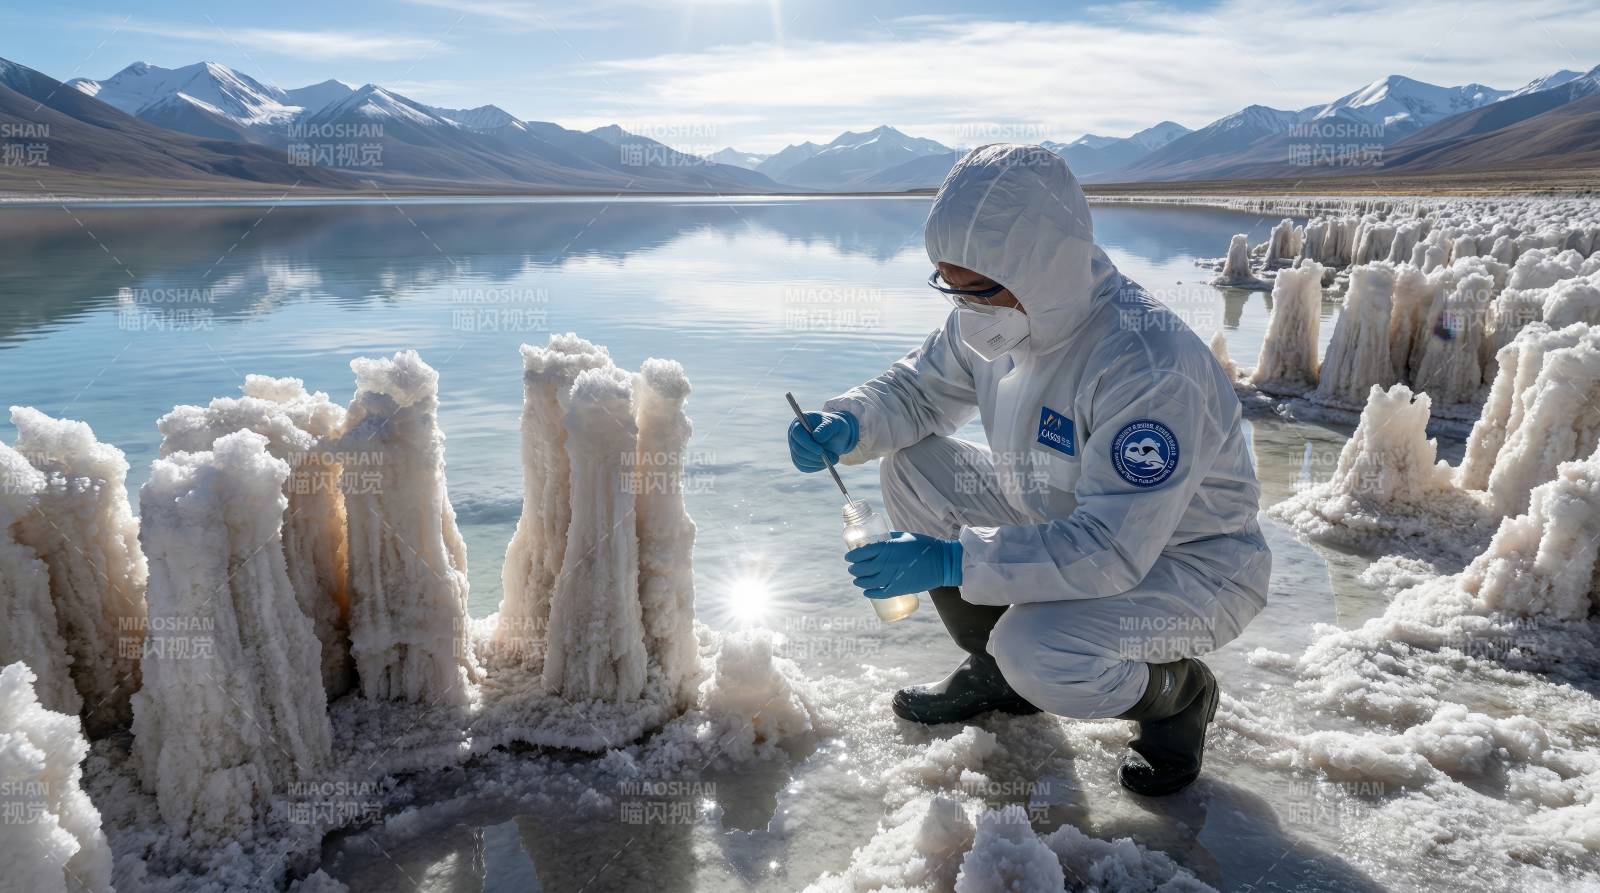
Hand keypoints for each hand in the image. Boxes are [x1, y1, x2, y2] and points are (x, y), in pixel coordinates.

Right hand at [788, 410, 858, 472]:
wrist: (836, 437)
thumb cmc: (834, 427)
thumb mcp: (834, 424)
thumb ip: (826, 428)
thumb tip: (816, 437)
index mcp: (799, 423)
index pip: (797, 434)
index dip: (807, 443)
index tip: (820, 451)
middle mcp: (793, 436)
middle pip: (798, 449)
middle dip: (815, 456)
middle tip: (833, 458)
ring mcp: (794, 449)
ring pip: (801, 460)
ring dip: (818, 462)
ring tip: (834, 458)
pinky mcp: (798, 460)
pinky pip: (804, 467)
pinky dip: (816, 467)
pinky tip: (827, 462)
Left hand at [846, 531, 961, 597]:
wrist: (942, 562)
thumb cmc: (924, 545)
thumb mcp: (904, 535)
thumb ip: (889, 538)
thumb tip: (877, 539)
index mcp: (888, 547)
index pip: (862, 553)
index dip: (852, 556)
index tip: (849, 557)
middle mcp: (887, 563)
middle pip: (863, 568)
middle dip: (854, 569)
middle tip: (852, 568)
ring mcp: (893, 576)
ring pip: (869, 582)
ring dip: (860, 582)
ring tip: (857, 580)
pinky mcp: (899, 588)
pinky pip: (880, 592)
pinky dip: (871, 593)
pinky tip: (867, 592)